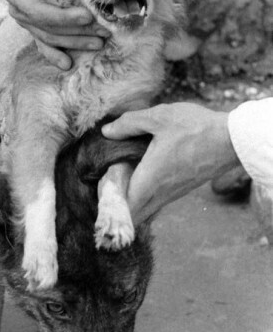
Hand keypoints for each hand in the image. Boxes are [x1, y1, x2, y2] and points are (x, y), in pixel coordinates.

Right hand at [0, 0, 109, 69]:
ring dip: (75, 43)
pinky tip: (68, 64)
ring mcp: (28, 21)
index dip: (61, 18)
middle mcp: (18, 9)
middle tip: (102, 32)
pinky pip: (45, 45)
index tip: (87, 16)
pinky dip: (55, 55)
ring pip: (51, 38)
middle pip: (47, 28)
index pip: (36, 11)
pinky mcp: (38, 27)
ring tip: (99, 42)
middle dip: (75, 33)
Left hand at [101, 103, 240, 223]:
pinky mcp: (180, 191)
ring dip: (129, 202)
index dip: (107, 204)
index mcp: (150, 179)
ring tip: (118, 182)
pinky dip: (142, 197)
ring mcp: (171, 195)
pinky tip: (138, 177)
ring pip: (143, 210)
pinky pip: (154, 202)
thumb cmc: (196, 128)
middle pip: (131, 215)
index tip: (99, 190)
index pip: (122, 207)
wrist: (233, 140)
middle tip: (104, 188)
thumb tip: (107, 131)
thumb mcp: (159, 117)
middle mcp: (160, 193)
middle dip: (115, 208)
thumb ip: (129, 124)